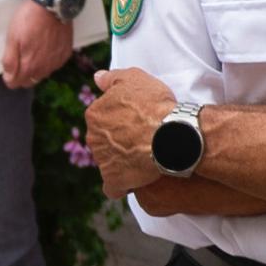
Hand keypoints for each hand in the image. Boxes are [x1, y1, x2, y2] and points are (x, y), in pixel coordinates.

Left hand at [1, 0, 79, 90]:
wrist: (52, 5)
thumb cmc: (29, 19)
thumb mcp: (12, 38)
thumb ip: (10, 61)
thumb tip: (8, 77)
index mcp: (30, 66)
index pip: (16, 83)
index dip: (9, 77)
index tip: (8, 67)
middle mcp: (45, 69)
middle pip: (30, 81)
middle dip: (22, 75)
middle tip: (19, 58)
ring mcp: (57, 62)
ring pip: (43, 74)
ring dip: (36, 68)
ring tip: (33, 51)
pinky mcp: (66, 53)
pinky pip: (54, 64)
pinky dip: (48, 60)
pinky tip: (45, 48)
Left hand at [83, 65, 176, 188]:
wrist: (172, 134)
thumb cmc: (155, 105)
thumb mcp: (134, 79)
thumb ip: (112, 78)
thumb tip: (97, 78)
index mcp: (95, 114)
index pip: (101, 117)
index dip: (119, 119)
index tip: (135, 121)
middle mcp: (93, 138)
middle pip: (103, 140)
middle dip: (117, 140)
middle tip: (140, 139)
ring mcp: (103, 161)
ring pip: (108, 162)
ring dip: (121, 161)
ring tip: (144, 158)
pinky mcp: (114, 180)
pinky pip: (113, 187)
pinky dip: (121, 185)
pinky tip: (133, 181)